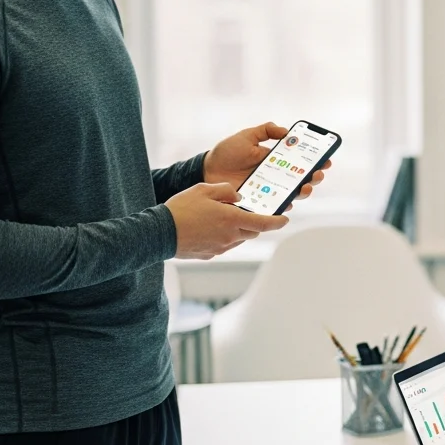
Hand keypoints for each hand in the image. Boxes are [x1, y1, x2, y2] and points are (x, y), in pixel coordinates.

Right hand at [165, 182, 288, 259]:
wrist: (158, 234)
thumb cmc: (181, 209)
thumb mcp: (204, 190)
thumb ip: (226, 191)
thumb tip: (239, 197)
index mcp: (232, 220)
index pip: (264, 223)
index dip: (277, 222)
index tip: (285, 219)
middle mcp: (230, 237)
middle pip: (252, 232)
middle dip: (255, 223)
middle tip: (249, 212)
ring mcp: (220, 248)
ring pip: (239, 239)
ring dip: (238, 230)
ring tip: (224, 218)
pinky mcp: (210, 255)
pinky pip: (224, 245)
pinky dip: (224, 236)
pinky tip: (210, 228)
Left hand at [202, 122, 332, 204]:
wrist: (207, 170)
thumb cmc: (226, 154)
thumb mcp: (246, 136)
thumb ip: (265, 130)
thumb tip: (285, 131)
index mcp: (276, 161)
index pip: (301, 162)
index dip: (315, 161)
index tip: (325, 160)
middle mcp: (276, 177)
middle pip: (302, 180)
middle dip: (314, 177)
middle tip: (317, 173)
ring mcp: (268, 191)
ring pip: (292, 195)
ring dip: (303, 192)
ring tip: (305, 187)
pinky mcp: (259, 203)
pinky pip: (275, 207)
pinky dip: (283, 205)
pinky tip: (288, 201)